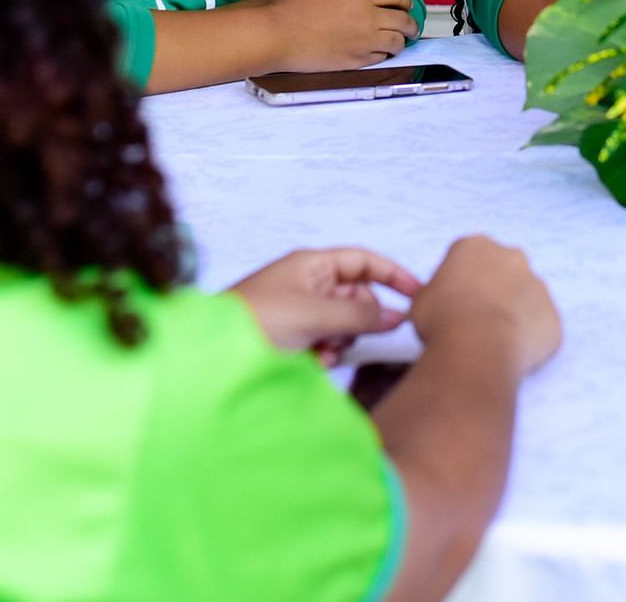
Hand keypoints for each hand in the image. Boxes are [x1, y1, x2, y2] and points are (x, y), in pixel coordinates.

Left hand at [229, 247, 421, 361]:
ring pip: (343, 326)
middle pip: (356, 299)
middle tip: (344, 336)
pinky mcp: (291, 339)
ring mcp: (299, 312)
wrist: (209, 357)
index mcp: (311, 265)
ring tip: (318, 351)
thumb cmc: (252, 322)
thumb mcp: (314, 315)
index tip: (417, 295)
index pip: (364, 262)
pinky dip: (322, 354)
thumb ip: (359, 316)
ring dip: (338, 342)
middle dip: (357, 321)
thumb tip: (396, 317)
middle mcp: (307, 284)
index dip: (392, 275)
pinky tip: (308, 362)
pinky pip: (325, 344)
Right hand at [265, 0, 421, 70]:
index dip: (406, 0)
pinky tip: (382, 54)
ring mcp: (364, 41)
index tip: (408, 4)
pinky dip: (385, 55)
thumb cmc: (284, 8)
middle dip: (411, 23)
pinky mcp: (356, 60)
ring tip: (400, 41)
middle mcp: (367, 18)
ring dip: (401, 41)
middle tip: (412, 26)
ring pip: (397, 42)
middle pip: (404, 20)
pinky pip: (381, 58)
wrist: (276, 37)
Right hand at [411, 236, 561, 378]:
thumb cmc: (442, 319)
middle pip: (503, 272)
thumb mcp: (421, 300)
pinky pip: (540, 329)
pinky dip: (529, 341)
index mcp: (477, 246)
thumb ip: (434, 293)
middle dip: (493, 292)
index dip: (459, 283)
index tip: (451, 304)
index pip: (468, 258)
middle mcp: (513, 258)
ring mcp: (539, 287)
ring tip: (492, 343)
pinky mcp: (553, 318)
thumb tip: (439, 301)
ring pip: (526, 300)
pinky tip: (510, 356)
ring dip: (513, 316)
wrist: (477, 346)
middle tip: (475, 322)